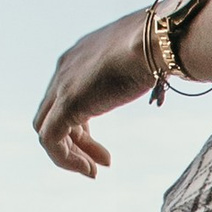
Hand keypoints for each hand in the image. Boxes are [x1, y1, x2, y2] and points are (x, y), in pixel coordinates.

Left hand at [34, 9, 153, 176]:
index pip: (69, 95)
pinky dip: (65, 159)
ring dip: (70, 154)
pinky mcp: (67, 102)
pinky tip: (89, 171)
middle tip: (101, 161)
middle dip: (77, 141)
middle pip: (55, 113)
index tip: (104, 146)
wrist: (160, 39)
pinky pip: (50, 139)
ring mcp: (63, 84)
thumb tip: (161, 72)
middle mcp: (65, 67)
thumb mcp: (146, 58)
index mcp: (81, 54)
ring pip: (48, 128)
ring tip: (93, 171)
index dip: (83, 126)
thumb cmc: (163, 46)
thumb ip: (141, 67)